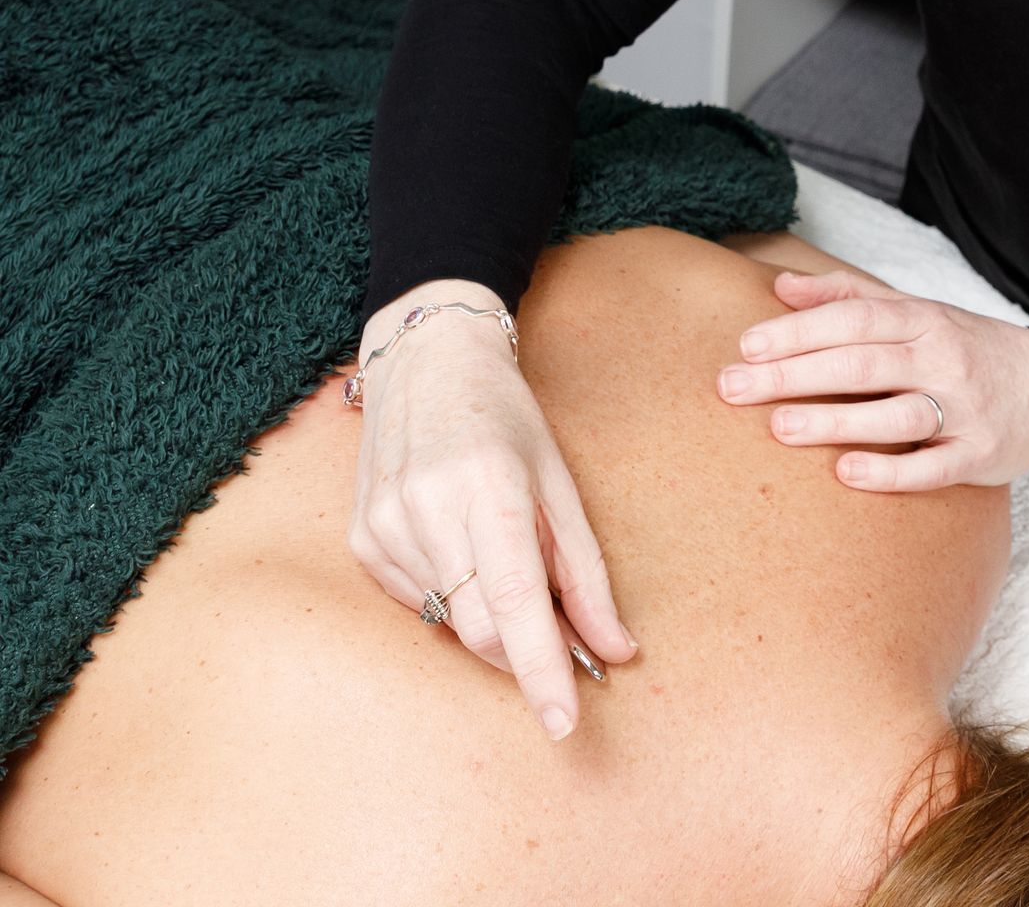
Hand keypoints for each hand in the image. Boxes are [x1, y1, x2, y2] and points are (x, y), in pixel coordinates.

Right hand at [345, 279, 637, 739]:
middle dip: (524, 655)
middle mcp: (427, 507)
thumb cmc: (506, 416)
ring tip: (502, 555)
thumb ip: (586, 573)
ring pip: (450, 620)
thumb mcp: (560, 481)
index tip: (565, 722)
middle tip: (561, 650)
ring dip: (490, 618)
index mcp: (489, 485)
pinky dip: (453, 595)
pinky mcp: (361, 539)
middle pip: (480, 627)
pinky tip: (459, 547)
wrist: (426, 359)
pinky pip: (418, 602)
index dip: (542, 669)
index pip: (515, 602)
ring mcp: (384, 525)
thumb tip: (615, 651)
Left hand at [715, 263, 1028, 490]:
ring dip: (834, 421)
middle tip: (732, 389)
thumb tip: (781, 286)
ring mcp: (963, 410)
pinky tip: (845, 473)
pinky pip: (932, 469)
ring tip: (779, 428)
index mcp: (924, 320)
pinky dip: (889, 472)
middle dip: (793, 375)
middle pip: (862, 364)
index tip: (746, 346)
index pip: (854, 318)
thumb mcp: (917, 310)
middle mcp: (943, 359)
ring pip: (894, 415)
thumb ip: (848, 295)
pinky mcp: (979, 456)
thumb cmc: (967, 347)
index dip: (799, 331)